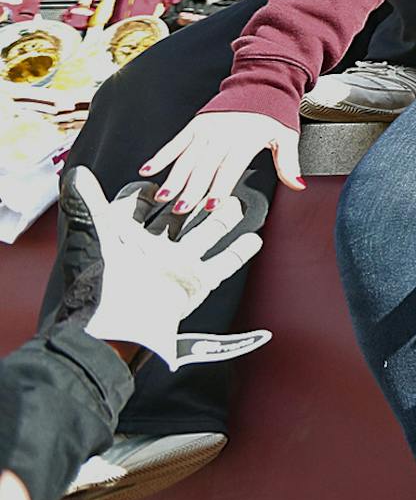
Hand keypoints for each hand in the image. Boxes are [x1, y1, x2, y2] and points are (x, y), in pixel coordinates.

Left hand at [57, 170, 267, 370]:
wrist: (119, 325)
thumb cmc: (100, 280)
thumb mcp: (90, 231)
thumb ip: (86, 201)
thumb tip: (77, 175)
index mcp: (123, 238)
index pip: (134, 206)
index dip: (142, 193)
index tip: (154, 184)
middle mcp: (151, 250)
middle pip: (174, 218)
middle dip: (188, 201)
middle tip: (205, 185)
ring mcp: (176, 264)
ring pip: (203, 234)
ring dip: (220, 218)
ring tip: (235, 203)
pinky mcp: (196, 281)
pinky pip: (223, 263)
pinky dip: (239, 251)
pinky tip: (253, 240)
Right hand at [141, 110, 302, 212]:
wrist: (262, 82)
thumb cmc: (274, 114)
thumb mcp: (287, 137)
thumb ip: (289, 163)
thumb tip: (297, 186)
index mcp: (245, 138)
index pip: (230, 167)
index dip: (219, 186)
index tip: (210, 205)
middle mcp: (223, 133)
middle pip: (205, 165)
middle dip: (192, 188)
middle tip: (181, 209)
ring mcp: (207, 128)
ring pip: (187, 156)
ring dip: (174, 177)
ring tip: (164, 196)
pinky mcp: (195, 124)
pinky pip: (176, 142)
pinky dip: (161, 156)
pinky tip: (148, 170)